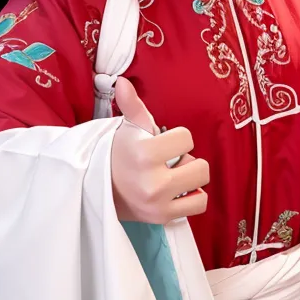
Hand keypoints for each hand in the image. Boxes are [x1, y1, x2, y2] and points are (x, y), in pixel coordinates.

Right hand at [111, 77, 209, 223]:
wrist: (98, 187)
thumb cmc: (118, 152)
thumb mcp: (126, 127)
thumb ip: (132, 105)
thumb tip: (123, 81)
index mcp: (145, 154)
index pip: (187, 138)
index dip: (178, 137)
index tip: (163, 141)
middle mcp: (153, 182)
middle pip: (201, 166)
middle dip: (188, 159)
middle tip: (169, 161)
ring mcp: (158, 203)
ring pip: (200, 185)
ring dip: (190, 178)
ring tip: (172, 176)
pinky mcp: (162, 218)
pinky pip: (198, 204)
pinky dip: (192, 196)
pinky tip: (177, 190)